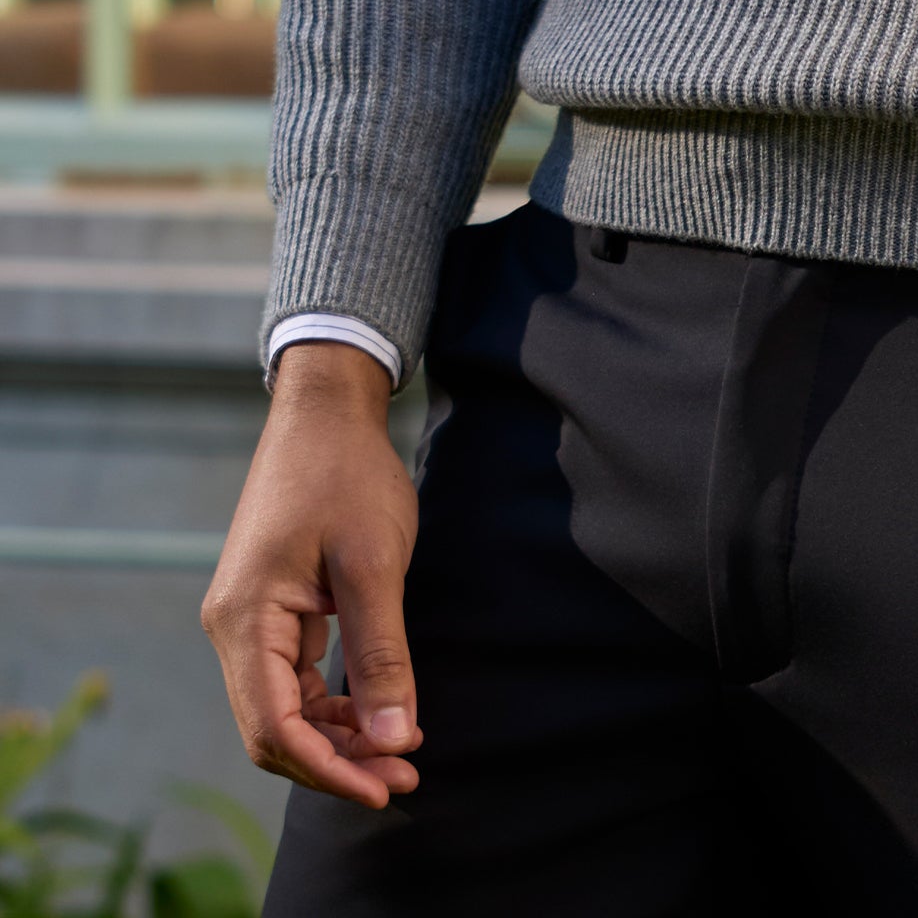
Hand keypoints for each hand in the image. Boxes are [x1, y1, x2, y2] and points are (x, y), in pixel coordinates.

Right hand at [203, 342, 421, 809]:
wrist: (325, 409)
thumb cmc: (347, 473)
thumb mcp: (374, 564)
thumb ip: (380, 656)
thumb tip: (392, 741)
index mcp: (245, 618)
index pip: (274, 727)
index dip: (329, 769)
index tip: (386, 787)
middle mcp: (232, 626)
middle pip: (274, 728)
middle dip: (337, 761)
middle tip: (404, 779)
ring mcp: (247, 618)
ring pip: (283, 707)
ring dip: (338, 737)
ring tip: (399, 756)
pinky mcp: (268, 609)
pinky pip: (292, 677)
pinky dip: (331, 703)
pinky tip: (376, 713)